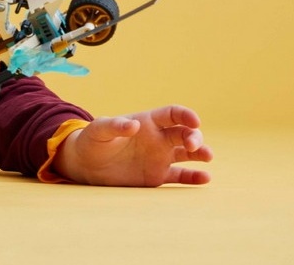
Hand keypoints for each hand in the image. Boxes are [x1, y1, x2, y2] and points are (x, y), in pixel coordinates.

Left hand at [53, 105, 213, 186]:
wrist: (86, 164)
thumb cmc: (92, 141)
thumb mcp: (99, 131)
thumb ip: (114, 126)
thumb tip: (134, 125)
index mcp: (147, 122)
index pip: (172, 114)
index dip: (186, 115)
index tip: (194, 121)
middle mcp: (158, 138)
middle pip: (184, 133)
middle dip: (194, 136)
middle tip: (193, 146)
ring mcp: (159, 157)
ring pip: (187, 154)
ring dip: (200, 153)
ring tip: (208, 156)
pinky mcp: (157, 175)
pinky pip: (179, 176)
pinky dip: (193, 177)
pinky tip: (205, 178)